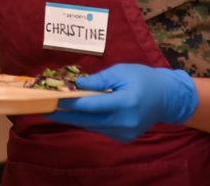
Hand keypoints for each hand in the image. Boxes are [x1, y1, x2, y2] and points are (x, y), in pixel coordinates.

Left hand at [44, 63, 197, 142]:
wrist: (167, 98)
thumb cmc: (143, 78)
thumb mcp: (121, 71)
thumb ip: (99, 80)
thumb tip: (77, 85)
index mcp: (126, 102)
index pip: (92, 105)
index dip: (70, 103)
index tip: (52, 99)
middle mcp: (125, 121)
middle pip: (88, 120)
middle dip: (64, 115)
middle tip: (43, 109)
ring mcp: (125, 133)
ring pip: (91, 126)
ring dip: (72, 118)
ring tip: (53, 110)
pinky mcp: (123, 138)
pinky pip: (99, 129)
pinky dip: (86, 121)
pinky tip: (73, 114)